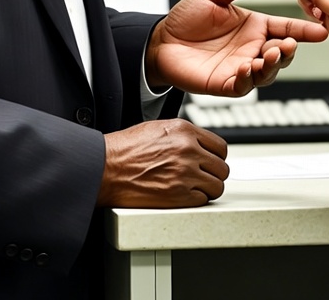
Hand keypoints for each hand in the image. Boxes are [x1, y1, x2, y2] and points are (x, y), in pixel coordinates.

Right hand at [98, 119, 228, 206]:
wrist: (106, 167)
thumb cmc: (125, 149)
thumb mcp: (158, 128)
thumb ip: (183, 134)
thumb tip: (198, 143)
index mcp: (185, 131)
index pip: (220, 146)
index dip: (216, 156)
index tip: (211, 162)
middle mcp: (188, 150)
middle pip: (222, 167)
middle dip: (214, 174)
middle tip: (203, 177)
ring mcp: (185, 173)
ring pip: (217, 186)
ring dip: (208, 189)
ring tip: (195, 188)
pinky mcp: (178, 195)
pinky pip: (203, 200)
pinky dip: (196, 200)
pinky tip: (185, 196)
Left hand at [146, 0, 328, 95]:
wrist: (161, 41)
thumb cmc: (187, 18)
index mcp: (255, 27)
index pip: (286, 28)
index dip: (304, 30)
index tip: (320, 30)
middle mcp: (252, 48)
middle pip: (282, 54)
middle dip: (288, 51)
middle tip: (287, 45)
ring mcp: (241, 68)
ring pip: (267, 73)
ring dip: (272, 66)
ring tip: (268, 56)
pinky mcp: (225, 84)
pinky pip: (243, 86)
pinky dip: (248, 79)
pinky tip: (245, 69)